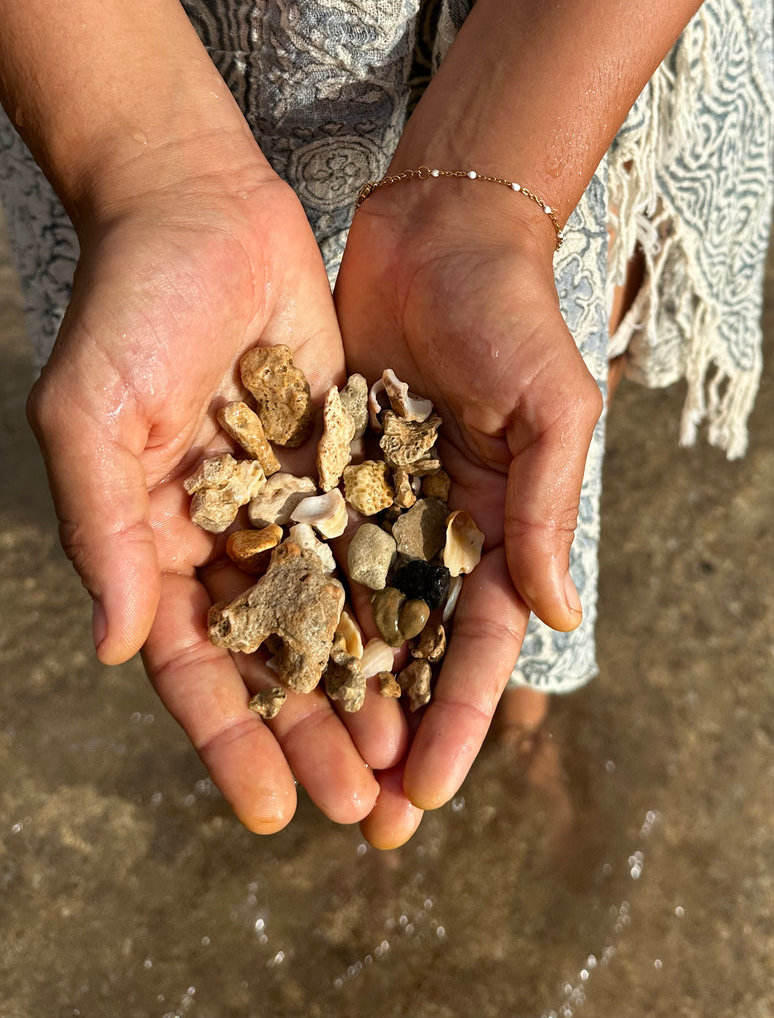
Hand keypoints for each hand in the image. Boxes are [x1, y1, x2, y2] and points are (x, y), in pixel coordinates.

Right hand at [27, 162, 406, 830]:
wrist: (201, 206)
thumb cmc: (129, 306)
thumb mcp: (90, 415)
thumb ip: (104, 531)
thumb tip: (122, 650)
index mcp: (155, 541)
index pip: (196, 665)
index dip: (231, 741)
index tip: (273, 810)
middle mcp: (224, 534)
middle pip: (275, 658)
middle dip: (316, 735)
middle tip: (366, 812)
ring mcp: (290, 497)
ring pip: (335, 612)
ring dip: (367, 685)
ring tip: (409, 757)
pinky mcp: (344, 454)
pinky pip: (376, 538)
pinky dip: (401, 596)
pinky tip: (437, 651)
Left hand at [334, 177, 603, 847]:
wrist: (440, 227)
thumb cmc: (513, 310)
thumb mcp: (552, 405)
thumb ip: (548, 506)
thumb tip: (559, 617)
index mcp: (505, 522)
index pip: (483, 642)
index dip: (460, 719)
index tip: (425, 791)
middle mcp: (441, 526)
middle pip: (415, 650)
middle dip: (393, 731)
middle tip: (359, 814)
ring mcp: (379, 499)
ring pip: (353, 614)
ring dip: (334, 689)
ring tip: (301, 760)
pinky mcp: (326, 464)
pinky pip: (303, 545)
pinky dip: (286, 603)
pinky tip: (255, 658)